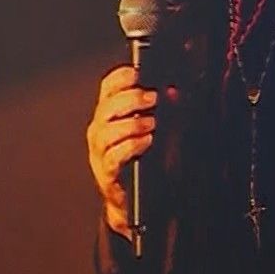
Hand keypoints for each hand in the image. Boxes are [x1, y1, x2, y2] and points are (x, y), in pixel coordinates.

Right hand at [86, 65, 156, 239]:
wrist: (136, 201)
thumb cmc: (145, 160)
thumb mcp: (153, 130)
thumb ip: (161, 110)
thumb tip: (174, 91)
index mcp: (110, 115)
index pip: (107, 89)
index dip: (119, 78)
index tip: (137, 72)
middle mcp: (100, 131)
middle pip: (106, 108)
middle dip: (130, 99)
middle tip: (152, 98)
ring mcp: (100, 153)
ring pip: (106, 131)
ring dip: (131, 124)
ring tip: (152, 122)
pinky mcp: (106, 174)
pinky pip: (113, 157)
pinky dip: (131, 146)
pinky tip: (147, 141)